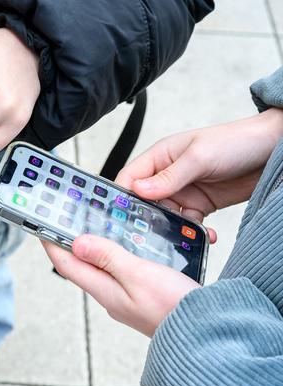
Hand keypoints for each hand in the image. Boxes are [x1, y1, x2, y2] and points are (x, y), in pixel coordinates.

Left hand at [43, 235, 199, 336]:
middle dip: (72, 241)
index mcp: (105, 291)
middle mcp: (111, 295)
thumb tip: (77, 244)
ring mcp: (126, 297)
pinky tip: (129, 244)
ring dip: (97, 246)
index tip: (41, 224)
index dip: (52, 243)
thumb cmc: (174, 308)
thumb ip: (108, 258)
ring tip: (94, 225)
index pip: (67, 264)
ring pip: (103, 267)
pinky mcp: (142, 296)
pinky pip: (122, 272)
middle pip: (82, 265)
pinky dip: (120, 254)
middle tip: (67, 219)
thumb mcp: (139, 275)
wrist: (206, 334)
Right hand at [116, 108, 282, 242]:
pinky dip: (192, 232)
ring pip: (164, 216)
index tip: (119, 218)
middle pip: (143, 202)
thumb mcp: (199, 158)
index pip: (129, 179)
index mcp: (160, 157)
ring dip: (170, 229)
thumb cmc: (235, 142)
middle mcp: (166, 175)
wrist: (273, 150)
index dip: (121, 198)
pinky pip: (187, 223)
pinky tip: (203, 236)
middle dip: (144, 219)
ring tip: (179, 239)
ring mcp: (183, 191)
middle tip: (146, 236)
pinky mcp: (200, 205)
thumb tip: (138, 190)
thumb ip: (168, 177)